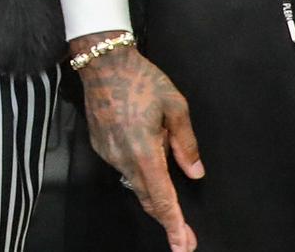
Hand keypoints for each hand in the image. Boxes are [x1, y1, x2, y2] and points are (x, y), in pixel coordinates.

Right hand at [74, 33, 203, 251]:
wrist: (102, 62)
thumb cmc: (142, 79)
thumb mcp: (175, 106)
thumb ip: (185, 143)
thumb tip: (194, 172)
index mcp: (144, 150)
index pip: (162, 197)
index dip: (174, 224)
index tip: (182, 245)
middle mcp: (122, 157)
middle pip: (147, 198)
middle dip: (167, 220)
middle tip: (185, 239)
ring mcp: (108, 153)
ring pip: (135, 183)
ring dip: (153, 193)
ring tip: (168, 188)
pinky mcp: (100, 145)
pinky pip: (124, 167)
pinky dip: (139, 171)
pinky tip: (146, 154)